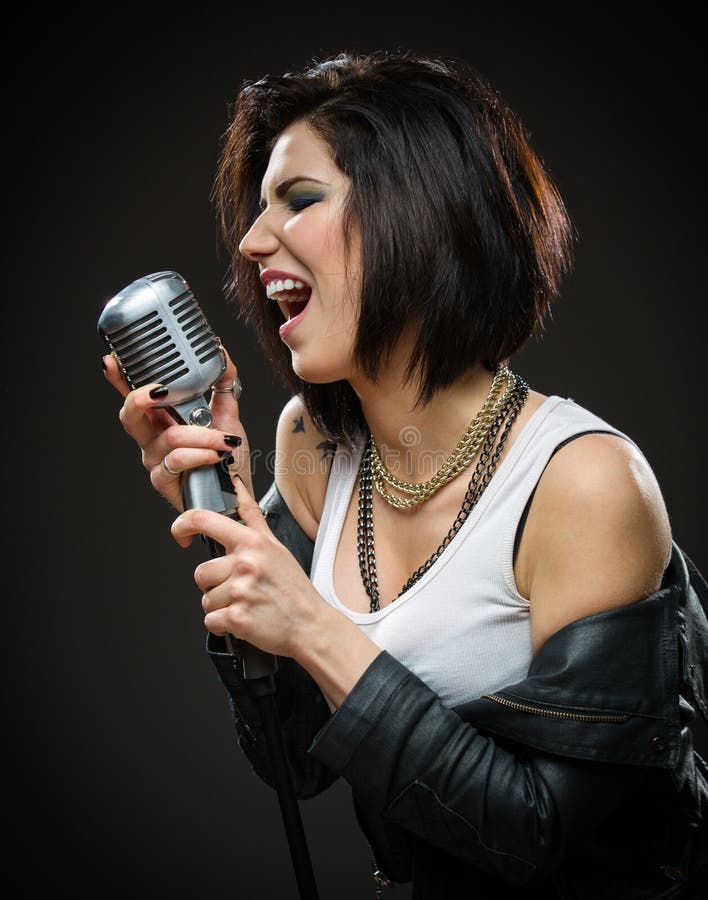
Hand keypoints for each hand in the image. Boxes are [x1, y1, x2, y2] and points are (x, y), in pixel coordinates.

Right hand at [102, 347, 252, 509]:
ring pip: (168, 438)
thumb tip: (221, 353)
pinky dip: (201, 454)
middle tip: (160, 390)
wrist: (236, 492)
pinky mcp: (163, 481)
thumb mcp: (227, 414)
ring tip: (225, 440)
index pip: (134, 395)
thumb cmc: (226, 458)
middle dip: (140, 398)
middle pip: (129, 414)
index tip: (111, 359)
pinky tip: (217, 455)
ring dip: (202, 436)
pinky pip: (177, 460)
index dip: (118, 378)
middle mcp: (151, 438)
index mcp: (161, 419)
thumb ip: (222, 384)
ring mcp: (154, 459)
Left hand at [171, 478, 322, 657]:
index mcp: (252, 543)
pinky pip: (210, 621)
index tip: (181, 535)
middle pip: (201, 573)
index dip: (182, 525)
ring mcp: (240, 592)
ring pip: (205, 599)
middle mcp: (245, 564)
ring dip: (221, 606)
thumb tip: (237, 485)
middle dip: (215, 585)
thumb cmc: (293, 588)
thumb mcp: (276, 546)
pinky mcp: (237, 618)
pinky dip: (223, 625)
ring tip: (247, 604)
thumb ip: (251, 516)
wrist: (311, 625)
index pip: (203, 520)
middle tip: (241, 589)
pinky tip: (245, 619)